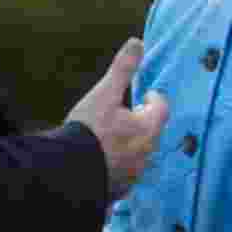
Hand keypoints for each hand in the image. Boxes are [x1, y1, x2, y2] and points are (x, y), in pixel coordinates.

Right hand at [65, 38, 167, 200]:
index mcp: (147, 128)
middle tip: (128, 113)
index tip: (145, 95)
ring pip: (140, 154)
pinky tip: (102, 159)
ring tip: (113, 136)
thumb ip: (123, 68)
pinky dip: (118, 164)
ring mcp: (134, 174)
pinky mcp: (120, 189)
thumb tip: (137, 42)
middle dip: (142, 121)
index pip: (162, 108)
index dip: (154, 99)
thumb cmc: (89, 129)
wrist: (69, 172)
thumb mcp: (105, 93)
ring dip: (131, 144)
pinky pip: (125, 173)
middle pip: (152, 132)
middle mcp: (146, 153)